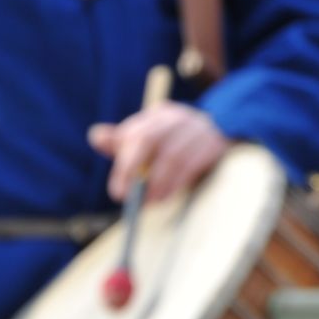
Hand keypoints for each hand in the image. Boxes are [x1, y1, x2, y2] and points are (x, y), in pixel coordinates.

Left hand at [87, 102, 227, 202]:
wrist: (224, 131)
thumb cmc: (177, 141)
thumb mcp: (150, 138)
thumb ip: (122, 141)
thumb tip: (94, 135)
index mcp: (158, 115)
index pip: (134, 134)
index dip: (123, 164)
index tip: (118, 192)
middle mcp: (175, 118)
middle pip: (148, 139)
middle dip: (132, 170)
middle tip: (126, 197)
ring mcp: (196, 129)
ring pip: (170, 157)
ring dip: (156, 184)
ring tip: (148, 203)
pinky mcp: (212, 144)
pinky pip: (190, 165)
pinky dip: (176, 184)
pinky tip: (167, 196)